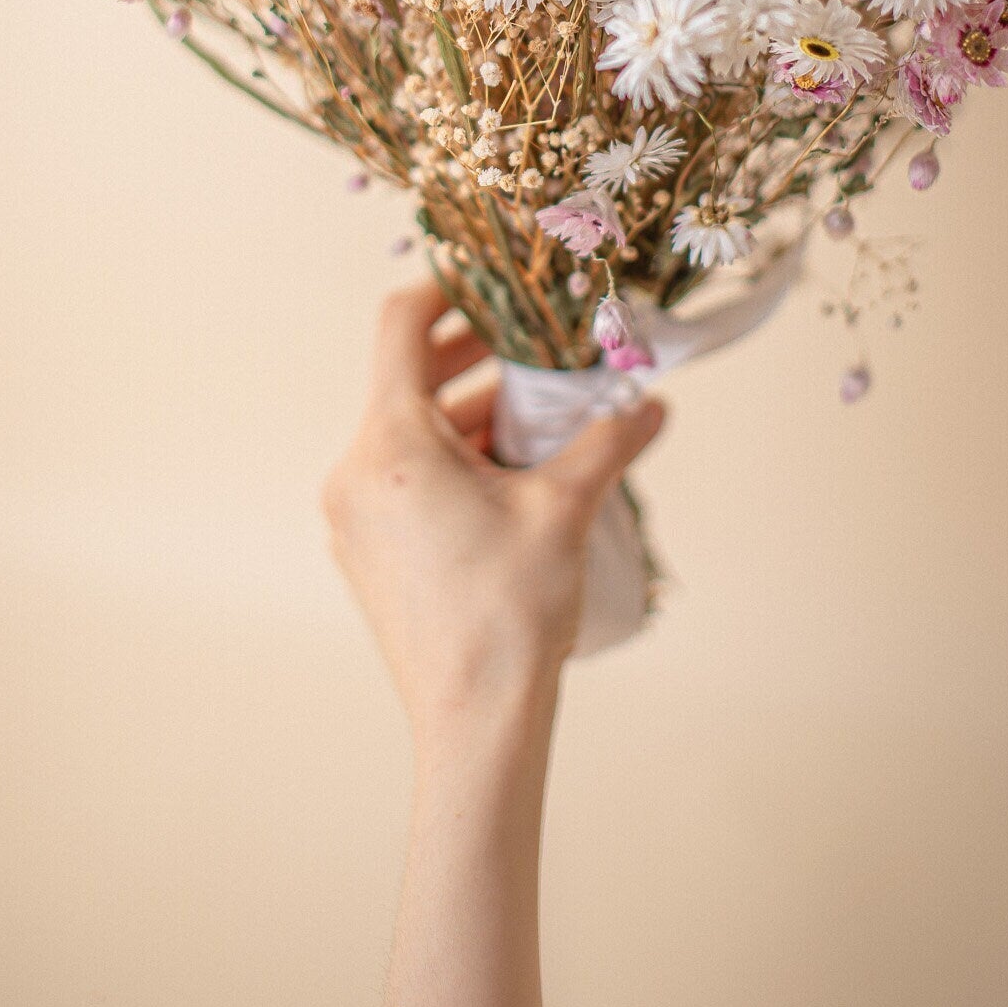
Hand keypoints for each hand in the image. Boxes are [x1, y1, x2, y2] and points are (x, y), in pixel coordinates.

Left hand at [322, 278, 665, 744]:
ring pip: (408, 432)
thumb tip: (653, 407)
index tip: (491, 283)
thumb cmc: (511, 613)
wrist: (474, 723)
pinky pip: (403, 478)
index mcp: (390, 444)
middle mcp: (357, 471)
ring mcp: (354, 517)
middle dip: (471, 357)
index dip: (445, 289)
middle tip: (530, 348)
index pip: (399, 326)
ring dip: (468, 414)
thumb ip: (608, 441)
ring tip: (537, 418)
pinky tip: (511, 476)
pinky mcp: (367, 552)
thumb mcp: (565, 509)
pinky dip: (451, 460)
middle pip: (404, 379)